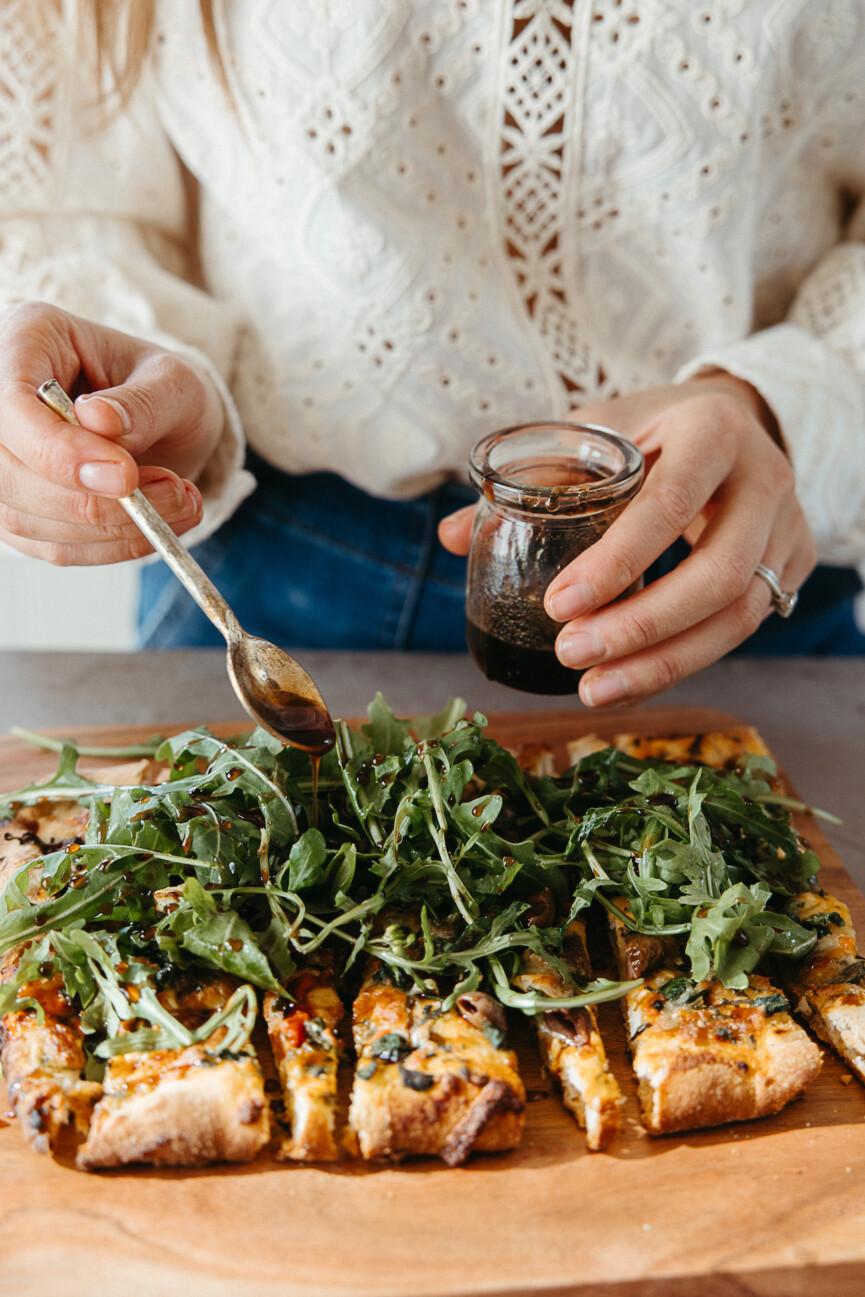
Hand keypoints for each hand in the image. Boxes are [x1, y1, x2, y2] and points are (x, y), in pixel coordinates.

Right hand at [0, 301, 225, 563]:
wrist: (165, 419)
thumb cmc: (164, 388)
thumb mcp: (174, 381)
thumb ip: (142, 403)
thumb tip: (98, 422)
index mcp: (27, 340)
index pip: (10, 405)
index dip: (58, 450)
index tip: (125, 475)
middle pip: (7, 471)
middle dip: (92, 501)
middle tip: (174, 494)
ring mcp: (1, 458)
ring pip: (24, 517)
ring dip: (110, 529)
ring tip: (179, 505)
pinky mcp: (17, 507)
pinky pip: (49, 544)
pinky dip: (108, 546)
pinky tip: (154, 526)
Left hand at [439, 373, 816, 705]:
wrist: (733, 422)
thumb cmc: (652, 428)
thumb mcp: (597, 430)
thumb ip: (533, 479)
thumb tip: (449, 535)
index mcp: (713, 429)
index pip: (670, 504)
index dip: (617, 562)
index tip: (558, 604)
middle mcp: (764, 479)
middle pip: (718, 576)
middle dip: (641, 628)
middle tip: (570, 655)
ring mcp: (787, 529)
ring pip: (738, 617)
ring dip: (662, 663)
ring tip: (593, 690)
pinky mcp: (791, 567)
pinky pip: (739, 631)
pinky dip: (680, 662)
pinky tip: (628, 683)